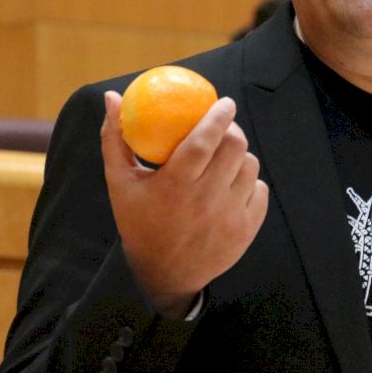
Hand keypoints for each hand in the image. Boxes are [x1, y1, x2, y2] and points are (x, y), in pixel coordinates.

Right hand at [101, 91, 268, 317]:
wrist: (164, 275)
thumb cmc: (139, 222)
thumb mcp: (120, 183)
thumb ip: (115, 139)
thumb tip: (112, 97)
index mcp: (175, 185)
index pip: (205, 140)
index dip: (218, 116)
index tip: (222, 102)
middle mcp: (206, 200)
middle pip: (235, 148)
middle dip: (233, 129)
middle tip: (225, 126)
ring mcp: (229, 216)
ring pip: (250, 167)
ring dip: (240, 156)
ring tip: (225, 158)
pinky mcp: (246, 230)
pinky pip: (259, 191)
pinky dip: (249, 182)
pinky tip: (232, 184)